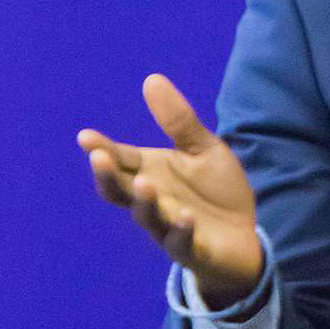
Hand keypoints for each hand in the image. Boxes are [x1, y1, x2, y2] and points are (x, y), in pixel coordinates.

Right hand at [78, 74, 261, 308]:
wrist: (244, 235)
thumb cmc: (216, 191)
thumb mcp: (203, 149)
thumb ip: (179, 121)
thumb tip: (151, 79)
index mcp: (151, 173)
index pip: (120, 160)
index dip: (102, 150)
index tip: (85, 136)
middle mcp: (153, 201)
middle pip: (121, 191)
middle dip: (109, 175)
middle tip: (99, 158)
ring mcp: (169, 228)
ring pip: (148, 217)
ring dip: (144, 201)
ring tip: (145, 183)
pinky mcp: (192, 250)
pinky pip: (182, 243)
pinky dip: (182, 230)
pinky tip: (186, 217)